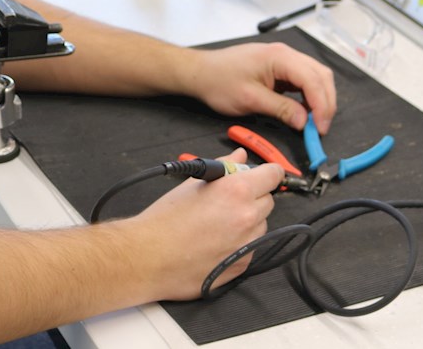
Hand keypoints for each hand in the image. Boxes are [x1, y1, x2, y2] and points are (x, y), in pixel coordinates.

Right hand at [129, 148, 282, 299]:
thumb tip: (239, 157)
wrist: (149, 258)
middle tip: (227, 200)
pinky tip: (215, 242)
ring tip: (216, 224)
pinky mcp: (243, 265)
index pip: (273, 175)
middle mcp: (247, 217)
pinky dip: (240, 243)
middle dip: (253, 197)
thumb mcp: (192, 183)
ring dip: (248, 222)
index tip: (263, 175)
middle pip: (268, 200)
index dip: (267, 173)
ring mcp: (248, 244)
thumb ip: (224, 167)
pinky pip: (251, 247)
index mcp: (236, 191)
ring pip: (261, 226)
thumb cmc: (165, 220)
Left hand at [185, 42, 337, 132]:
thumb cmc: (218, 81)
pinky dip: (309, 97)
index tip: (320, 128)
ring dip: (319, 99)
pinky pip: (303, 80)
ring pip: (315, 77)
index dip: (322, 105)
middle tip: (321, 128)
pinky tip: (305, 112)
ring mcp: (283, 60)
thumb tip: (305, 122)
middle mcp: (285, 54)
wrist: (200, 72)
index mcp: (279, 57)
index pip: (313, 79)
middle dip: (326, 102)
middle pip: (320, 75)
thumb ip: (281, 109)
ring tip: (315, 123)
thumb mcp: (250, 99)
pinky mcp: (279, 68)